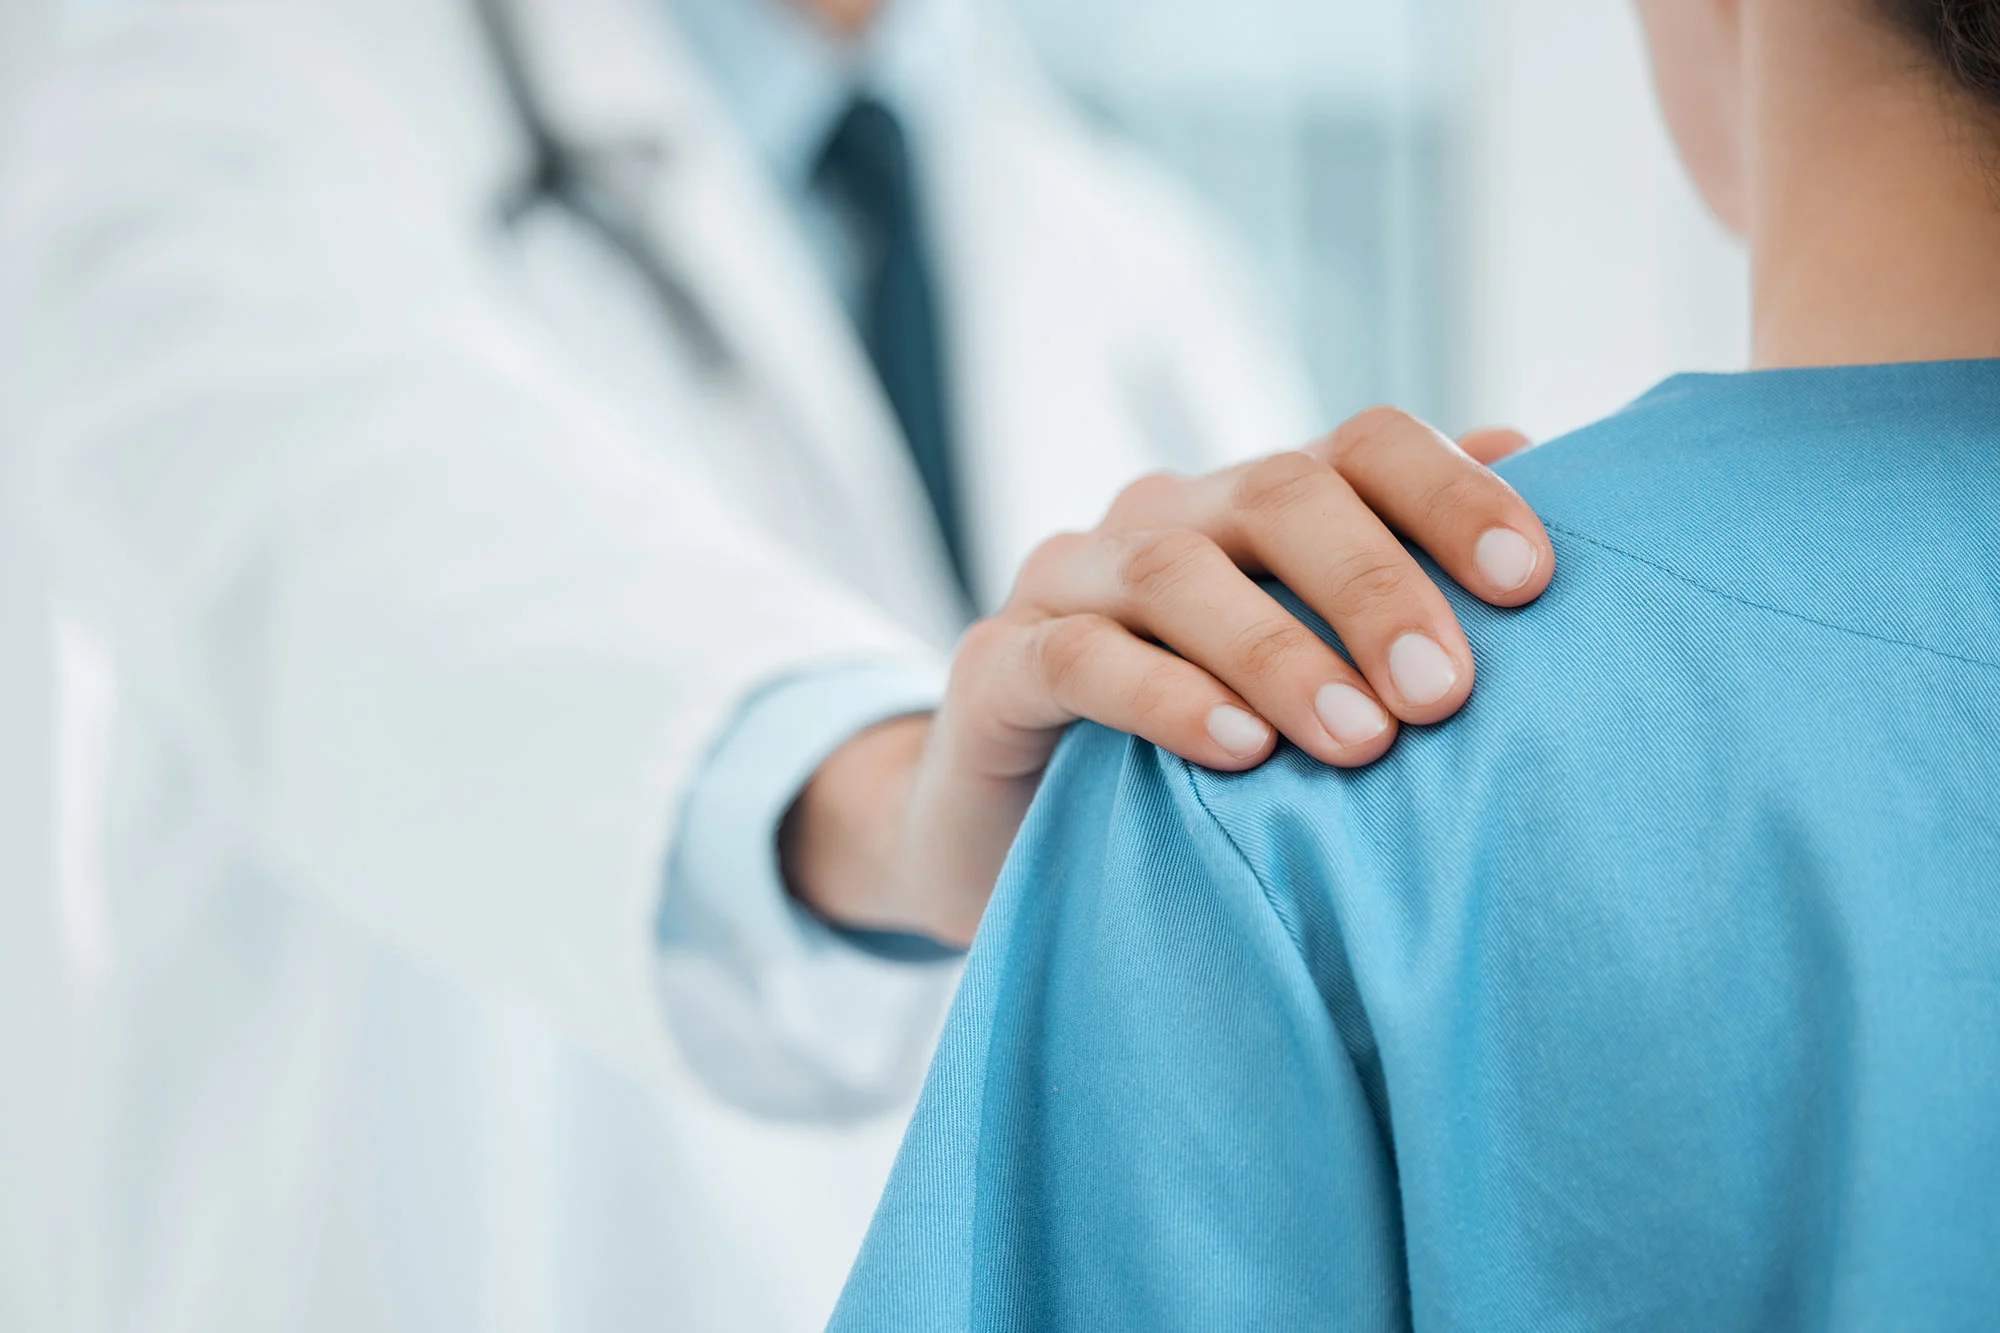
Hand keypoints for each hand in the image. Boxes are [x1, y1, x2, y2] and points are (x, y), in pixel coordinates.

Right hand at [784, 408, 1549, 946]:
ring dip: (1276, 652)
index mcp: (1255, 508)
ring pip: (1175, 570)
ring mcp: (1071, 582)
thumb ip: (1410, 581)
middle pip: (1277, 494)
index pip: (1361, 448)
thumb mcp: (1314, 673)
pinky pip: (1075, 659)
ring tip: (1361, 743)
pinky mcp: (999, 667)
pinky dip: (1159, 696)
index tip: (1534, 579)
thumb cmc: (1205, 757)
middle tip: (1447, 692)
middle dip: (1375, 585)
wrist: (1017, 837)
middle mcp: (1166, 517)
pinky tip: (1235, 753)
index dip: (1450, 492)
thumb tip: (1542, 460)